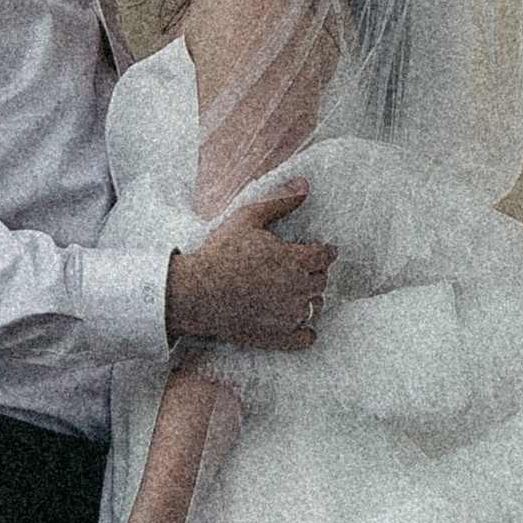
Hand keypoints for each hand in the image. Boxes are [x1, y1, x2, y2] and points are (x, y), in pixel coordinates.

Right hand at [166, 184, 335, 351]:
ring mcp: (290, 316)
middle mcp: (298, 290)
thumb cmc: (220, 253)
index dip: (323, 250)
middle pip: (322, 280)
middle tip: (299, 267)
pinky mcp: (278, 337)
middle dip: (314, 271)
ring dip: (309, 297)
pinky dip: (306, 330)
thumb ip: (280, 202)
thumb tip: (304, 184)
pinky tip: (296, 321)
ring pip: (315, 306)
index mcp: (295, 260)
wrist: (196, 293)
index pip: (326, 256)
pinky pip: (306, 337)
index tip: (318, 249)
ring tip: (293, 290)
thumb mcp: (248, 218)